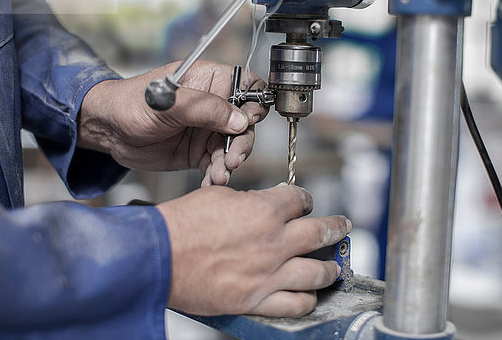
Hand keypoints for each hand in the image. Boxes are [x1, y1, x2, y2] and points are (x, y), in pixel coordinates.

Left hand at [78, 61, 268, 184]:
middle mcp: (213, 106)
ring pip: (233, 147)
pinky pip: (216, 164)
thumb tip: (239, 120)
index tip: (249, 121)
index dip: (254, 103)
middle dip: (241, 143)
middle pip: (245, 123)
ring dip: (229, 163)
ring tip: (218, 175)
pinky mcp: (199, 152)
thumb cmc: (131, 103)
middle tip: (232, 159)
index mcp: (210, 81)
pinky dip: (216, 175)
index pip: (247, 86)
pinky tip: (209, 183)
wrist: (108, 131)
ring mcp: (207, 130)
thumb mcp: (169, 102)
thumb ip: (206, 109)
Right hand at [158, 184, 351, 316]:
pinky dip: (308, 300)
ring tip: (335, 267)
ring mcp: (269, 274)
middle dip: (336, 227)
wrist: (158, 256)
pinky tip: (310, 295)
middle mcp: (274, 242)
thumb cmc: (181, 225)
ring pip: (318, 272)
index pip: (300, 199)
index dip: (305, 198)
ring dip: (331, 268)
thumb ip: (249, 201)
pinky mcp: (257, 300)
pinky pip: (296, 304)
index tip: (305, 202)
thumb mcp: (218, 198)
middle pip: (320, 232)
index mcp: (264, 210)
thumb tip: (264, 204)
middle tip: (343, 226)